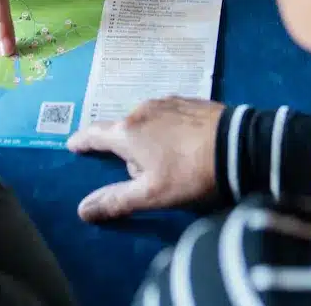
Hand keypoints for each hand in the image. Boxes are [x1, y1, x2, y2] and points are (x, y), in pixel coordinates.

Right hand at [68, 98, 223, 221]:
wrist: (238, 146)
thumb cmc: (189, 173)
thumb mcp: (151, 194)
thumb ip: (116, 200)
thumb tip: (82, 209)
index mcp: (128, 131)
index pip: (95, 134)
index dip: (82, 141)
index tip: (73, 144)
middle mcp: (142, 109)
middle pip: (125, 133)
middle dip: (129, 152)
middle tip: (145, 176)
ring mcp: (166, 101)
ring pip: (147, 123)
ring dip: (150, 140)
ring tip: (170, 162)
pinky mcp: (188, 100)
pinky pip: (167, 116)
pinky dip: (168, 130)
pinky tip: (185, 145)